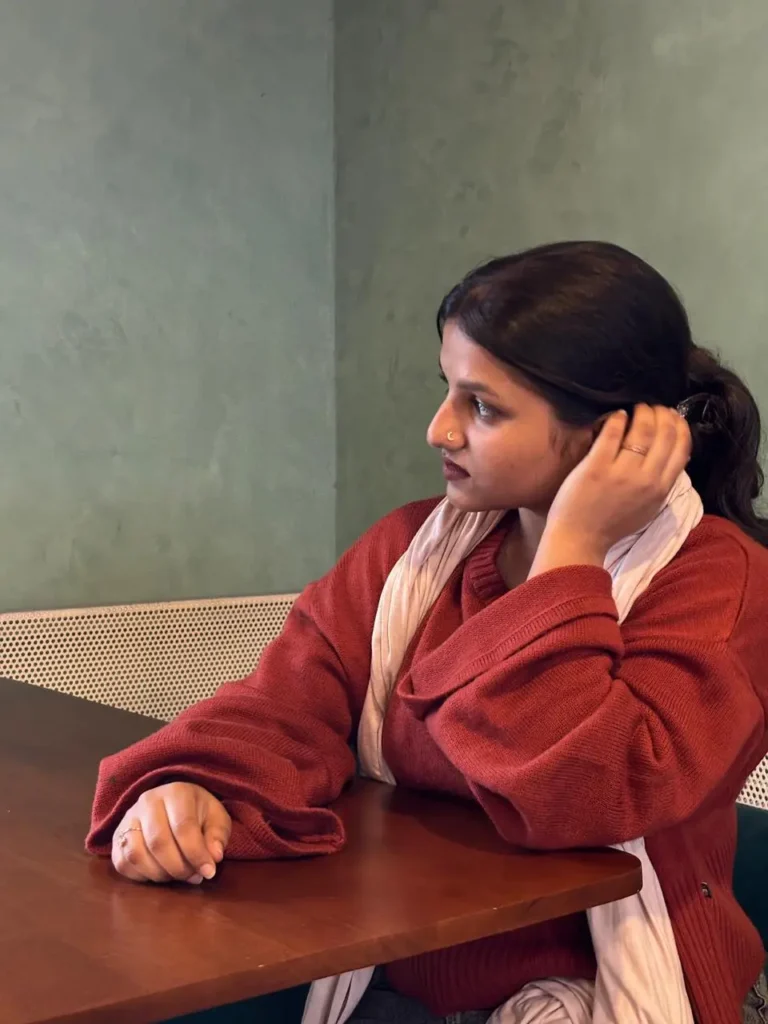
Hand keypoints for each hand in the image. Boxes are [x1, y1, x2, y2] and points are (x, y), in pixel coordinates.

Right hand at [111, 782, 231, 884]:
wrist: (172, 803)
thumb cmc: (198, 812)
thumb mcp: (216, 818)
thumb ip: (217, 836)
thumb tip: (214, 857)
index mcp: (176, 792)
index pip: (183, 827)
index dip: (196, 854)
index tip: (208, 871)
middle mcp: (148, 801)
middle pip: (158, 842)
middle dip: (179, 867)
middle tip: (193, 877)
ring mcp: (128, 818)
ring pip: (137, 854)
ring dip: (160, 874)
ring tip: (177, 876)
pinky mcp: (116, 836)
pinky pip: (122, 863)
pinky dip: (142, 876)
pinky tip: (159, 873)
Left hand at [531, 405, 691, 575]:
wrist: (581, 540)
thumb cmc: (613, 524)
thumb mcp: (650, 507)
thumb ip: (663, 482)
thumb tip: (676, 454)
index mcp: (662, 489)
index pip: (682, 448)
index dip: (680, 426)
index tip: (673, 416)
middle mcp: (646, 479)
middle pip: (664, 434)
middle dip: (662, 414)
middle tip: (654, 408)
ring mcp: (621, 473)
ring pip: (641, 431)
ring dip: (642, 413)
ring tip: (637, 408)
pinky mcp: (596, 467)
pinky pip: (611, 434)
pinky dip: (617, 419)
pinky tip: (617, 415)